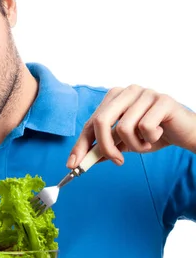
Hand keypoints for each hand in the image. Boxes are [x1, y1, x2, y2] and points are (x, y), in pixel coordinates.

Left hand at [67, 85, 195, 167]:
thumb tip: (80, 161)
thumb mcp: (125, 144)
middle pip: (101, 121)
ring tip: (145, 142)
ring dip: (134, 145)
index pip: (90, 122)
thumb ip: (104, 148)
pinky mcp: (162, 100)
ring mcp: (144, 93)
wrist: (185, 133)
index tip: (73, 165)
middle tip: (117, 161)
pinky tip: (158, 135)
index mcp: (114, 98)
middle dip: (105, 147)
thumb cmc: (153, 135)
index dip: (80, 145)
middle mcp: (126, 91)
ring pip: (123, 127)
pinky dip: (149, 139)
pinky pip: (144, 127)